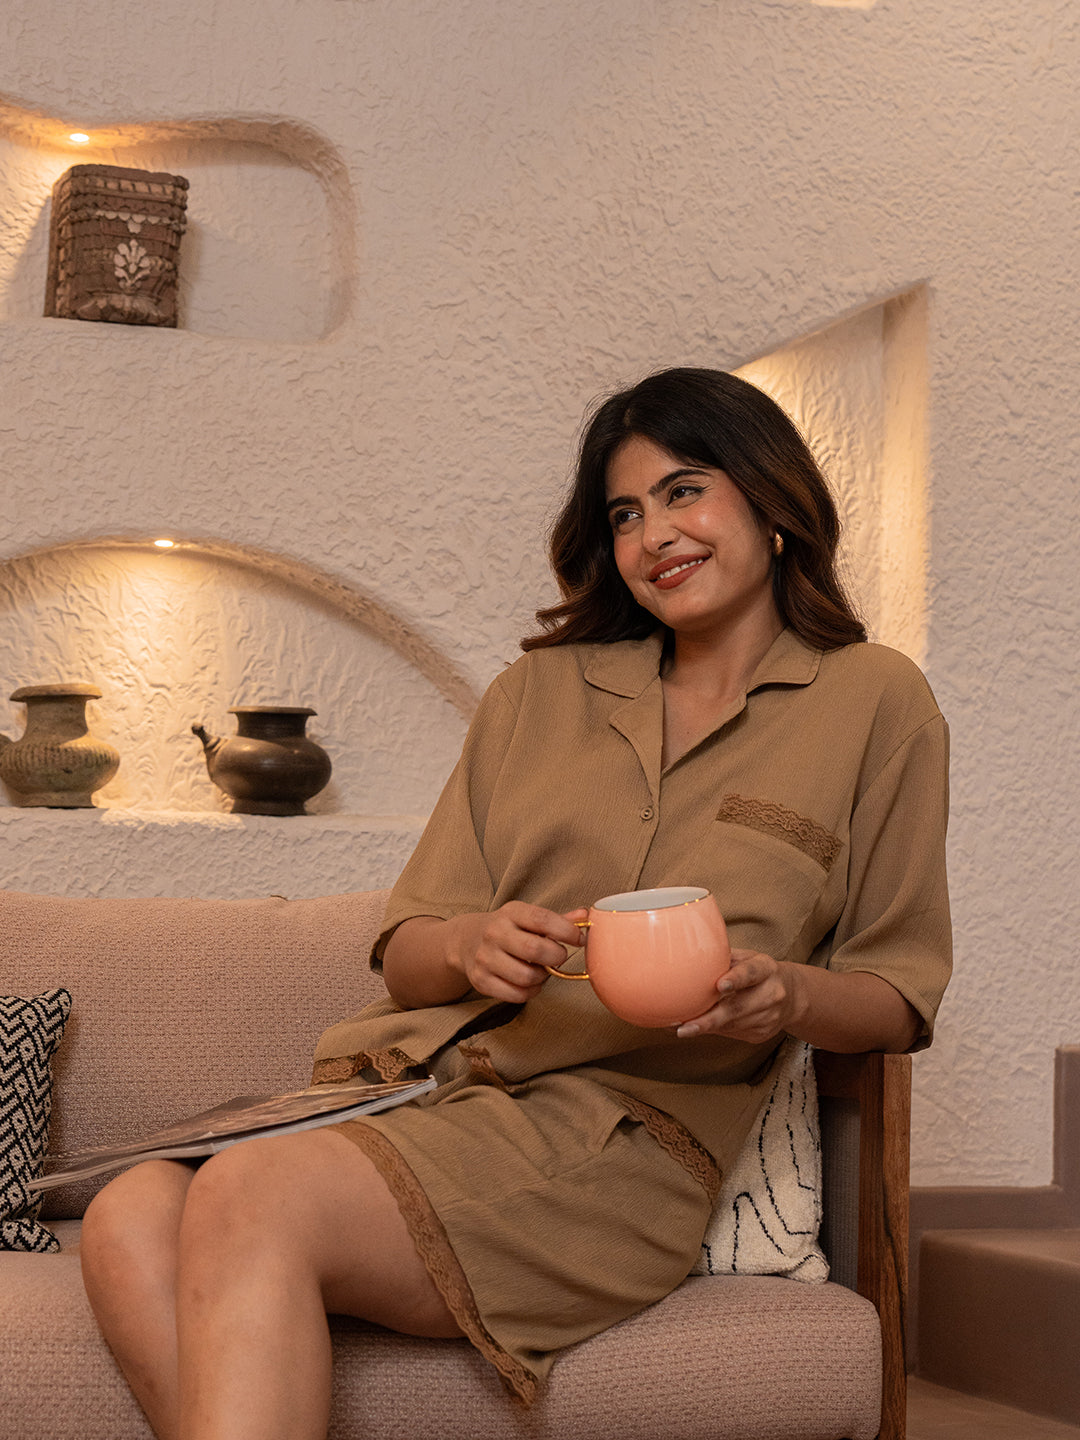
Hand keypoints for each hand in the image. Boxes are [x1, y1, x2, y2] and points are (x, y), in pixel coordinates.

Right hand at [445, 903, 588, 1003]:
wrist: (465, 940)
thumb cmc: (507, 929)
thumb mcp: (527, 917)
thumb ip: (557, 920)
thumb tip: (586, 916)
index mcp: (511, 912)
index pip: (542, 919)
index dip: (566, 931)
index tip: (579, 939)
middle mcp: (495, 933)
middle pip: (535, 950)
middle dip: (556, 957)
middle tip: (558, 957)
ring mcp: (485, 958)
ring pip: (527, 977)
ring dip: (543, 978)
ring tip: (541, 970)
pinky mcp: (481, 980)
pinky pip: (516, 995)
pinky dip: (530, 992)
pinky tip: (530, 982)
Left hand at [675, 948, 802, 1044]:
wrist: (793, 996)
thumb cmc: (759, 972)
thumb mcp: (748, 958)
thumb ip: (725, 958)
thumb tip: (689, 957)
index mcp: (766, 969)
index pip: (751, 973)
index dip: (736, 979)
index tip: (720, 985)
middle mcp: (771, 993)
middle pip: (738, 1008)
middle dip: (709, 1019)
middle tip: (685, 1026)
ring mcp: (769, 1017)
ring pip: (732, 1025)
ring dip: (705, 1028)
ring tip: (681, 1028)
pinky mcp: (762, 1034)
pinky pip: (733, 1033)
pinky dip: (713, 1031)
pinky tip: (697, 1028)